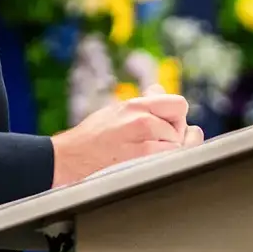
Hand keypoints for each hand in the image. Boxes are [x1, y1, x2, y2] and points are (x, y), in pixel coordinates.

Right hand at [49, 91, 204, 187]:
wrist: (71, 154)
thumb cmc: (93, 135)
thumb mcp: (117, 111)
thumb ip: (143, 102)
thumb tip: (160, 91)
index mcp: (136, 104)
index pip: (179, 104)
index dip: (177, 117)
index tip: (167, 126)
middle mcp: (140, 115)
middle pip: (180, 122)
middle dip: (175, 133)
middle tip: (157, 142)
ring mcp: (140, 133)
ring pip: (177, 140)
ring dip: (168, 149)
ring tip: (147, 152)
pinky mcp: (139, 152)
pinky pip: (168, 154)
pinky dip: (164, 158)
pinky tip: (148, 161)